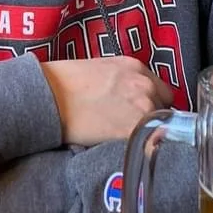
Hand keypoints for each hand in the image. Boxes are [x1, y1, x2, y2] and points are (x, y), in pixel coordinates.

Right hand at [41, 56, 173, 146]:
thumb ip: (123, 80)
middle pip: (163, 108)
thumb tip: (129, 97)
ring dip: (144, 131)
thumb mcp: (102, 69)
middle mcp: (145, 85)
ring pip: (157, 127)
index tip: (142, 111)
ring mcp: (142, 108)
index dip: (152, 102)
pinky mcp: (134, 130)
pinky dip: (138, 145)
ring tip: (121, 136)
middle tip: (129, 125)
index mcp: (136, 67)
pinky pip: (147, 142)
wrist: (50, 96)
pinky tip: (121, 145)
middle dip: (150, 116)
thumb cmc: (65, 82)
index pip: (161, 90)